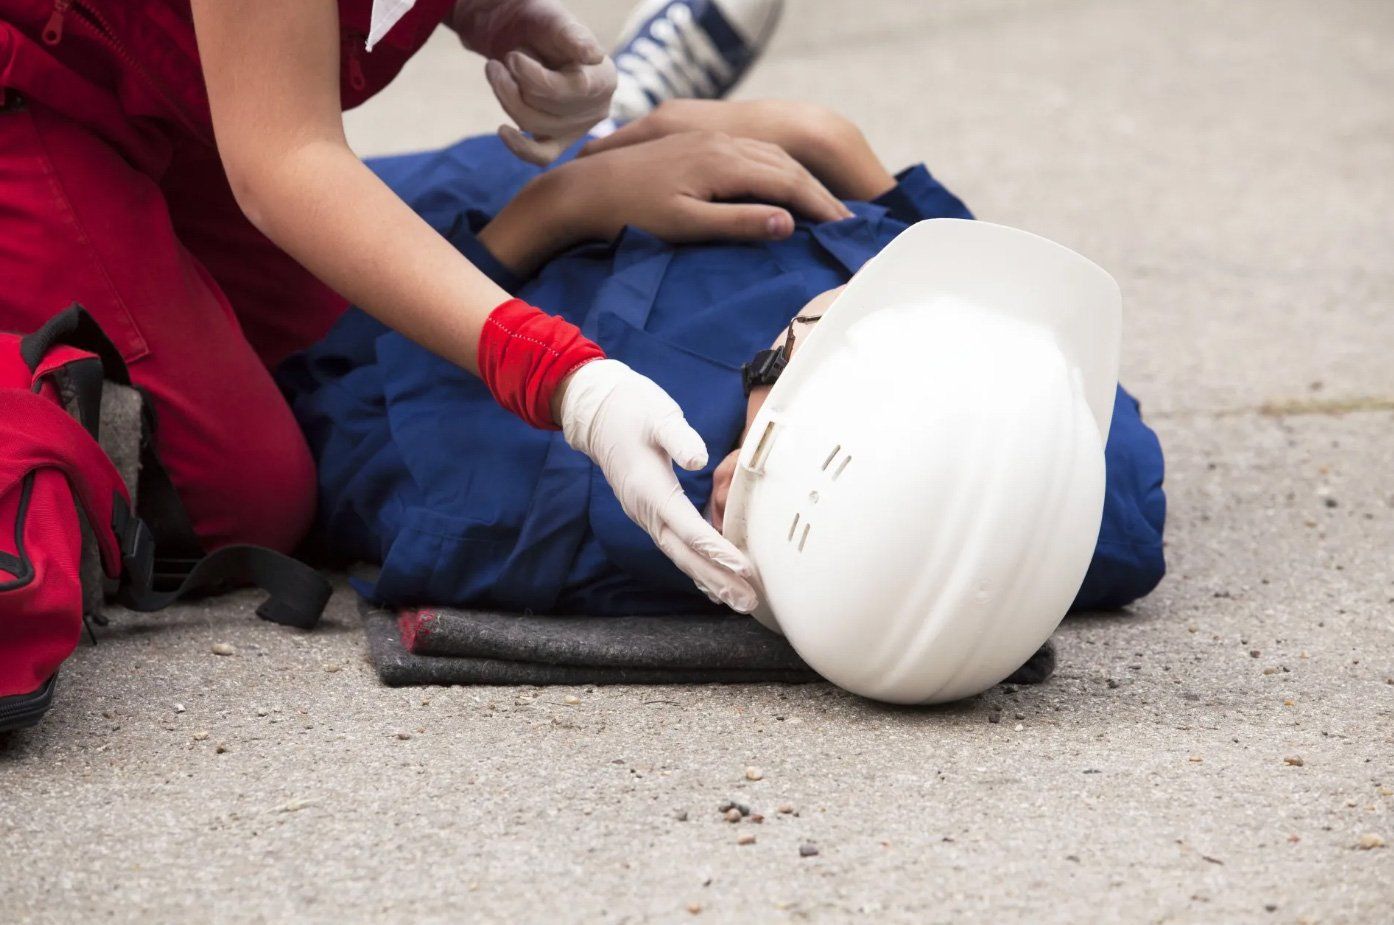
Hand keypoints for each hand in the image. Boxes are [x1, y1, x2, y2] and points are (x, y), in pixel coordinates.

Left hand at [451, 0, 616, 164]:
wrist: (524, 37)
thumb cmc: (542, 26)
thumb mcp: (555, 22)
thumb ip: (573, 36)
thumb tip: (593, 56)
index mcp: (604, 78)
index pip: (572, 89)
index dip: (534, 75)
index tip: (513, 55)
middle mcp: (596, 108)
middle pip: (549, 108)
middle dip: (516, 82)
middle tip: (503, 59)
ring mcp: (576, 128)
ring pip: (534, 124)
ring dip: (505, 96)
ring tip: (494, 70)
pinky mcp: (556, 142)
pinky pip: (540, 156)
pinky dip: (519, 146)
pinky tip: (503, 130)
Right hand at [556, 359, 757, 611]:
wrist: (597, 410)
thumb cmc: (632, 409)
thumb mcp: (658, 415)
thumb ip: (679, 437)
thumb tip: (699, 459)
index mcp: (650, 489)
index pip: (688, 528)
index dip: (716, 550)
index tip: (743, 568)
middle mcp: (645, 510)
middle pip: (684, 554)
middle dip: (717, 579)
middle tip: (747, 602)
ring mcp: (645, 514)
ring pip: (679, 555)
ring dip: (709, 580)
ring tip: (738, 601)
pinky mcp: (649, 512)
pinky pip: (674, 547)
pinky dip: (694, 567)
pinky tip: (711, 584)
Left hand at [583, 100, 895, 199]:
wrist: (584, 186)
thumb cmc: (630, 213)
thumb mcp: (686, 226)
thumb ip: (738, 223)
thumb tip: (787, 224)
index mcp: (723, 163)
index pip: (787, 183)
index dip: (819, 206)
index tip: (843, 230)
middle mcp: (721, 144)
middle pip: (785, 165)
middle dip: (818, 193)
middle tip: (845, 223)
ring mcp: (709, 140)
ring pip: (770, 155)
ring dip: (800, 179)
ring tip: (821, 208)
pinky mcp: (698, 143)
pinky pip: (752, 152)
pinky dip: (776, 169)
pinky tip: (779, 186)